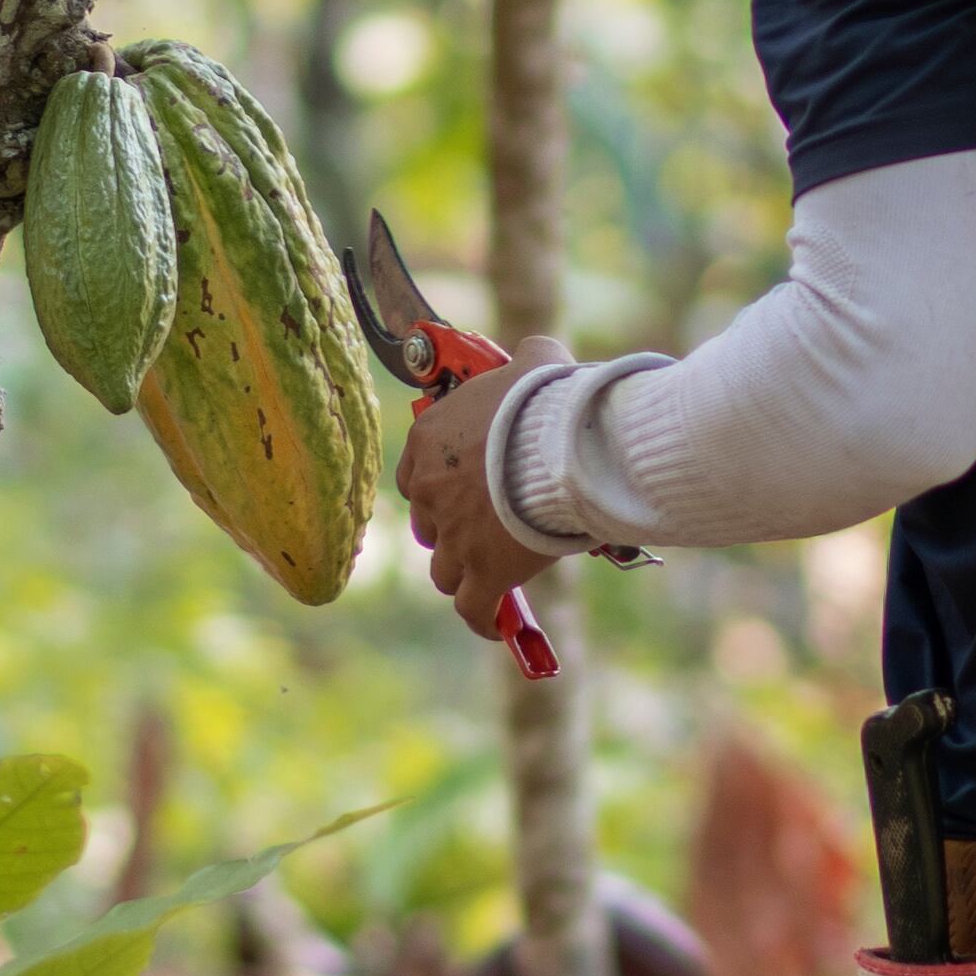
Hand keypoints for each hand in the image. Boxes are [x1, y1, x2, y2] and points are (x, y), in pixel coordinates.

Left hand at [396, 360, 556, 628]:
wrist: (561, 446)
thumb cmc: (545, 401)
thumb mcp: (535, 363)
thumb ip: (528, 358)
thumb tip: (538, 351)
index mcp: (429, 441)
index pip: (413, 474)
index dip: (436, 486)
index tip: (460, 489)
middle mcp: (430, 492)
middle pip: (426, 525)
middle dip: (448, 530)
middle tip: (482, 528)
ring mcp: (454, 537)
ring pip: (444, 571)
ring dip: (462, 573)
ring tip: (488, 574)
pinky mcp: (484, 572)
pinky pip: (472, 608)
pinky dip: (480, 618)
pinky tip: (491, 624)